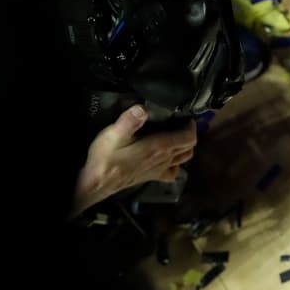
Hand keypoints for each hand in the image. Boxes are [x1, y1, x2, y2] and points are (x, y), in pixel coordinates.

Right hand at [74, 105, 197, 214]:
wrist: (99, 181)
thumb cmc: (107, 156)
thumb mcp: (115, 134)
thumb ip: (130, 121)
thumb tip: (142, 108)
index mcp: (160, 146)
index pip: (188, 137)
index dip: (191, 127)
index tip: (186, 117)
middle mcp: (165, 159)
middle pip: (189, 147)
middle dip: (190, 134)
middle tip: (183, 124)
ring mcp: (161, 169)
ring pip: (184, 159)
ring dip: (186, 148)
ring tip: (179, 137)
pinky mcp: (154, 177)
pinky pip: (173, 172)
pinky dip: (177, 164)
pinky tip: (171, 160)